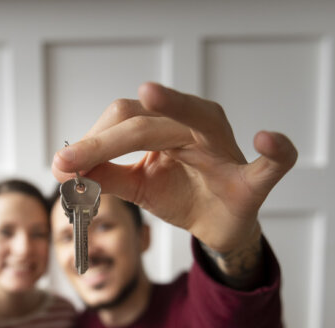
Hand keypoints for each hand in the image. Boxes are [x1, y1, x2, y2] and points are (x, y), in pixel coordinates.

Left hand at [51, 82, 297, 253]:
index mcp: (169, 125)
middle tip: (68, 162)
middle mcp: (198, 126)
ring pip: (198, 120)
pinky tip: (267, 140)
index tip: (60, 164)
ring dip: (174, 107)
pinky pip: (273, 164)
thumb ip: (106, 176)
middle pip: (147, 121)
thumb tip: (65, 169)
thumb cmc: (181, 195)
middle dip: (104, 140)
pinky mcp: (253, 181)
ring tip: (150, 95)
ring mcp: (228, 150)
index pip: (125, 120)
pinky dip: (275, 151)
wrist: (219, 226)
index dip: (91, 141)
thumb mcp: (137, 187)